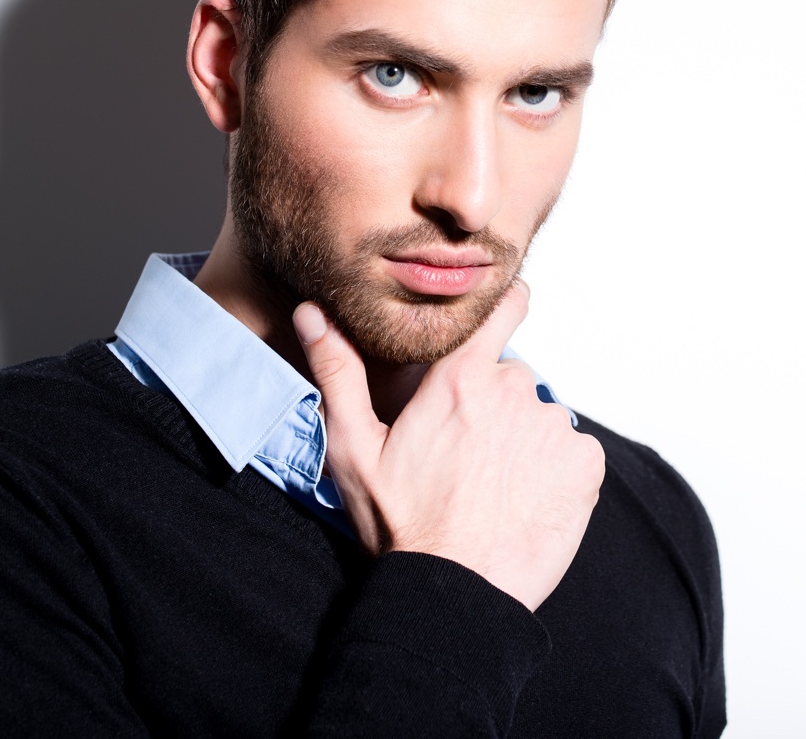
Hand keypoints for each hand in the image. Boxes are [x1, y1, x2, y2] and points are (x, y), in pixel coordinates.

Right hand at [292, 281, 604, 612]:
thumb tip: (312, 313)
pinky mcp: (585, 465)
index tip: (504, 308)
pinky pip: (572, 449)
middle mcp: (513, 390)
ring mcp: (552, 428)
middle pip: (510, 376)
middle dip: (492, 402)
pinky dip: (555, 468)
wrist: (455, 593)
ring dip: (522, 439)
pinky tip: (522, 497)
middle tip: (464, 449)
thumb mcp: (354, 446)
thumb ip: (337, 372)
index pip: (502, 309)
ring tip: (490, 482)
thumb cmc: (401, 523)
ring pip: (539, 415)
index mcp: (459, 378)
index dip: (505, 303)